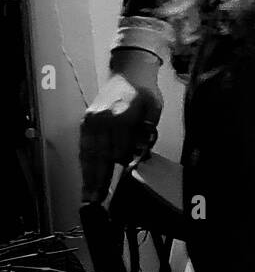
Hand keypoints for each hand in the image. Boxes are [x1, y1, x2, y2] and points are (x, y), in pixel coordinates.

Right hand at [80, 55, 162, 202]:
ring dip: (88, 176)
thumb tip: (137, 153)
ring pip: (88, 154)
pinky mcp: (86, 123)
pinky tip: (87, 178)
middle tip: (96, 200)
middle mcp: (101, 120)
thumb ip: (145, 132)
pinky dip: (86, 164)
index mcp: (119, 116)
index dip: (125, 161)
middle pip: (99, 155)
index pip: (120, 148)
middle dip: (98, 180)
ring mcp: (91, 122)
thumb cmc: (145, 92)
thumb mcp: (153, 110)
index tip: (127, 177)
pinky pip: (84, 148)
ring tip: (89, 196)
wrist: (129, 71)